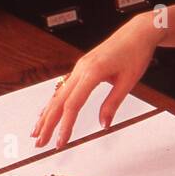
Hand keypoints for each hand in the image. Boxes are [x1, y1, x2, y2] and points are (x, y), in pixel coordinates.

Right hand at [31, 14, 161, 149]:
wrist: (138, 32)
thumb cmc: (135, 52)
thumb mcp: (128, 81)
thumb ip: (113, 103)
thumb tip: (104, 124)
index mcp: (92, 72)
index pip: (73, 105)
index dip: (65, 125)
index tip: (61, 142)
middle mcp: (81, 69)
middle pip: (59, 101)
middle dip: (48, 124)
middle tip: (40, 143)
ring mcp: (79, 67)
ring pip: (58, 94)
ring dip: (46, 114)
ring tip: (36, 132)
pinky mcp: (82, 67)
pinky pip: (63, 87)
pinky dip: (53, 101)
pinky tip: (47, 111)